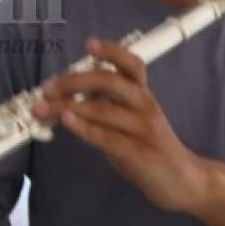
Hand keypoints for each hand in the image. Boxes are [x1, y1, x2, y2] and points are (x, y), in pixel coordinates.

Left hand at [33, 38, 200, 212]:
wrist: (182, 181)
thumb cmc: (147, 145)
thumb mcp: (129, 118)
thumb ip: (103, 104)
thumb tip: (62, 96)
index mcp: (141, 93)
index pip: (131, 64)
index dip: (112, 51)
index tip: (89, 44)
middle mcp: (144, 105)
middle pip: (110, 82)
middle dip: (74, 81)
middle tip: (47, 87)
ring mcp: (144, 129)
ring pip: (102, 109)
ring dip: (67, 107)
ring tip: (41, 108)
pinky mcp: (140, 153)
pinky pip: (107, 137)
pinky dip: (83, 127)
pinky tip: (65, 121)